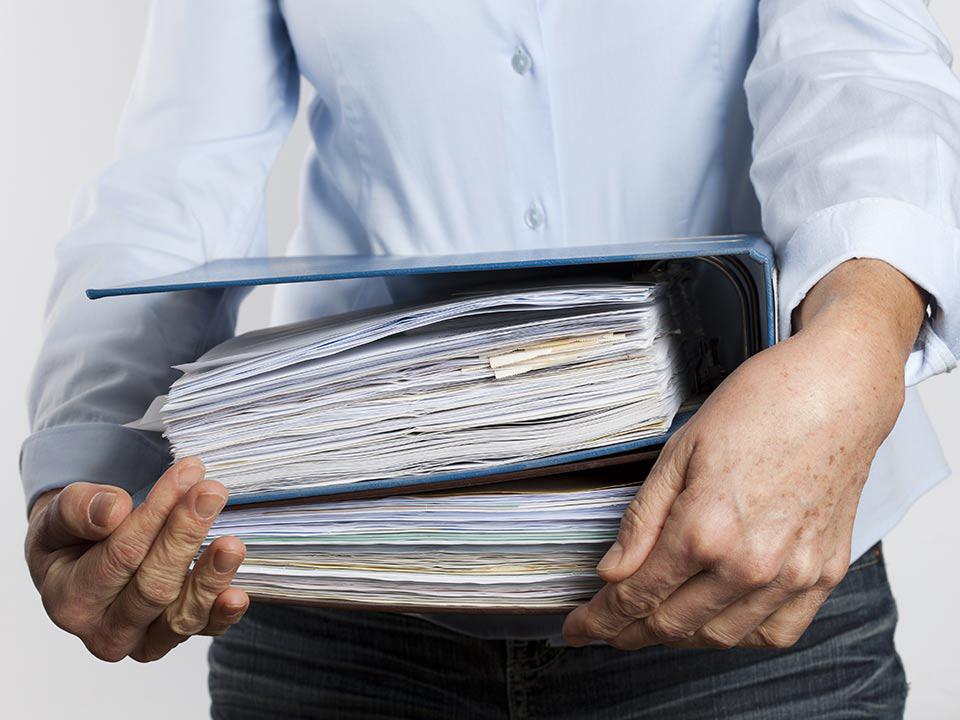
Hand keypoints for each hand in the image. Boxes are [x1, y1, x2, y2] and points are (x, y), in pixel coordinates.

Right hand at [24, 458, 248, 661]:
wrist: (82, 562)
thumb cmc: (74, 536)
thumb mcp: (62, 515)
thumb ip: (79, 510)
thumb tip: (112, 511)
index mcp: (70, 600)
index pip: (121, 555)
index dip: (155, 514)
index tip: (185, 474)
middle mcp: (105, 631)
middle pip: (153, 586)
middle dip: (185, 536)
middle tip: (211, 493)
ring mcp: (143, 640)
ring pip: (181, 615)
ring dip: (209, 577)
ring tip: (231, 544)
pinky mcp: (174, 636)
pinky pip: (203, 630)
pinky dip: (222, 615)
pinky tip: (237, 596)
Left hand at [563, 259, 924, 649]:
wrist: (836, 392)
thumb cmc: (759, 407)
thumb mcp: (679, 452)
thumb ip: (642, 520)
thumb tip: (612, 571)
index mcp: (703, 529)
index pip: (636, 596)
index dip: (599, 619)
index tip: (579, 628)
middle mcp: (749, 564)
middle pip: (673, 624)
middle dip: (629, 631)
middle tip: (608, 626)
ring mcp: (791, 574)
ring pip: (720, 637)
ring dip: (679, 636)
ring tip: (654, 621)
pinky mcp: (824, 574)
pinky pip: (777, 633)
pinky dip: (739, 636)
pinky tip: (717, 618)